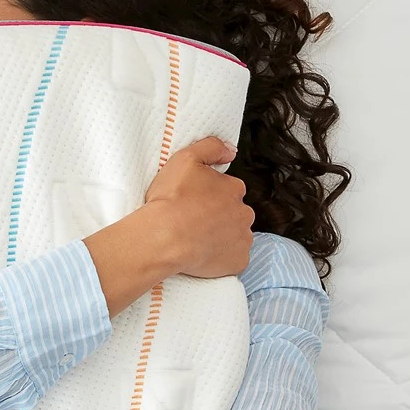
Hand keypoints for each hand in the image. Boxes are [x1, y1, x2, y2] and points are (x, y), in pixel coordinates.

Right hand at [144, 136, 254, 277]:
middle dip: (219, 216)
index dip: (211, 195)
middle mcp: (244, 213)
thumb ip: (211, 147)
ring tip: (196, 239)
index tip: (194, 201)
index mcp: (235, 189)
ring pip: (235, 235)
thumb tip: (231, 150)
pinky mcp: (238, 262)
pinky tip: (204, 254)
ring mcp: (243, 239)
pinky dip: (222, 258)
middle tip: (194, 221)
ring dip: (222, 236)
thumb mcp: (186, 158)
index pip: (229, 189)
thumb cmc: (172, 199)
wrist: (164, 237)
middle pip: (234, 213)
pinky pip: (234, 258)